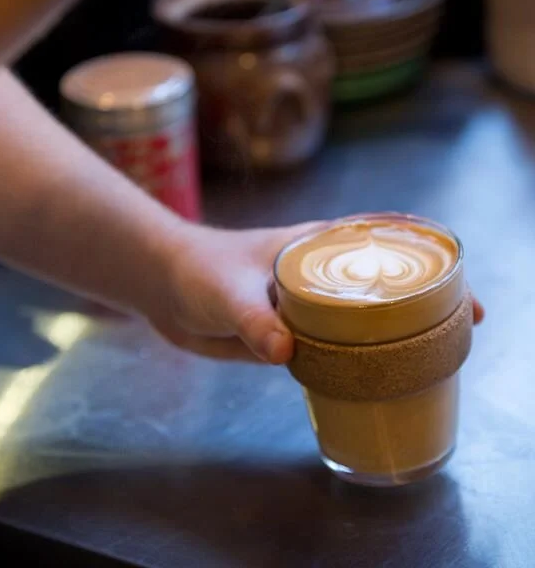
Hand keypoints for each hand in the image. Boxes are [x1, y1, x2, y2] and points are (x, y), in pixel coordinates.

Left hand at [145, 224, 484, 364]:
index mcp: (314, 248)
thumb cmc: (197, 272)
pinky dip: (354, 360)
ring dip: (389, 337)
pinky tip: (373, 380)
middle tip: (457, 334)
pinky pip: (331, 347)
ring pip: (358, 321)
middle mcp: (318, 276)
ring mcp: (306, 307)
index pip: (382, 247)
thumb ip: (253, 320)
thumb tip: (286, 352)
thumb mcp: (226, 291)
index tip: (460, 292)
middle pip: (381, 287)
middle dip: (420, 306)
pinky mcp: (290, 334)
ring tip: (427, 360)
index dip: (426, 264)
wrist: (165, 290)